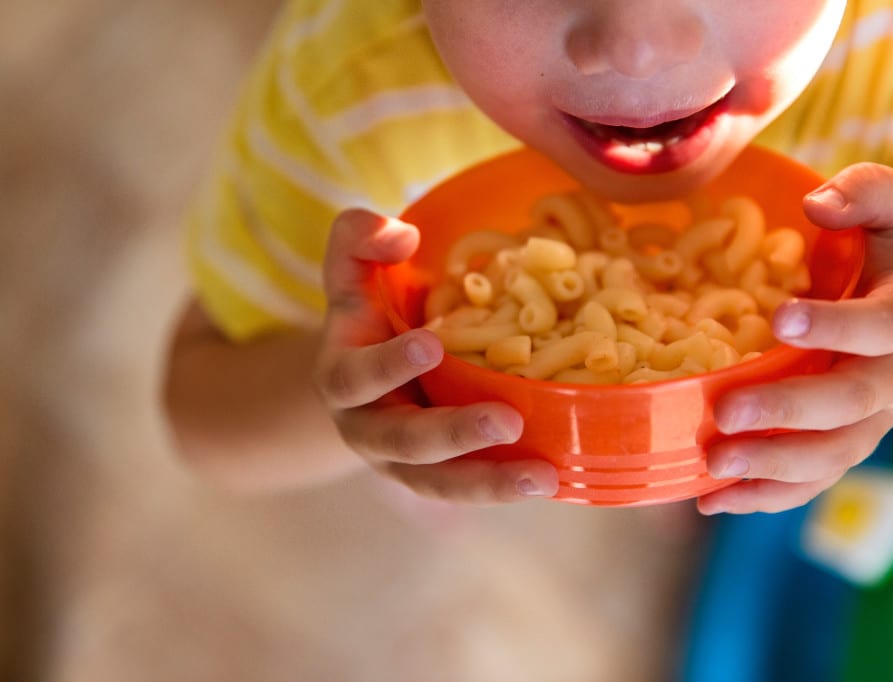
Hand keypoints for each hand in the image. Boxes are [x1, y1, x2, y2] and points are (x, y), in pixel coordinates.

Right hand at [312, 208, 559, 503]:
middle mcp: (367, 428)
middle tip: (507, 420)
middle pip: (403, 441)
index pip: (356, 377)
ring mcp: (400, 463)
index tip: (430, 344)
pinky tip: (551, 479)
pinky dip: (503, 489)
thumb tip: (402, 234)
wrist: (363, 381)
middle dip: (454, 433)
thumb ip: (360, 239)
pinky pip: (465, 491)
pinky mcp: (435, 479)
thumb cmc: (368, 317)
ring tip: (542, 476)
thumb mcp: (354, 274)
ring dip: (488, 482)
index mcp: (342, 378)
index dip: (389, 364)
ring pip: (438, 482)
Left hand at [699, 163, 892, 513]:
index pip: (879, 326)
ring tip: (715, 469)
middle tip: (727, 414)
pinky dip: (767, 494)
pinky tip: (713, 500)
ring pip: (834, 454)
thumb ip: (869, 194)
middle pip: (849, 402)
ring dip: (773, 467)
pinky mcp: (845, 441)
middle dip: (788, 410)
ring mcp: (870, 417)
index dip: (835, 325)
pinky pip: (813, 478)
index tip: (781, 317)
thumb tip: (818, 202)